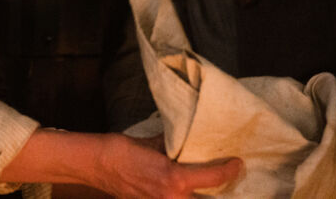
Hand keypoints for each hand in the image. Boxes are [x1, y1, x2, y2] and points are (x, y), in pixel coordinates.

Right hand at [90, 133, 242, 197]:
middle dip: (222, 195)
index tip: (237, 163)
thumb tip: (190, 142)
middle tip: (231, 182)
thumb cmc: (123, 150)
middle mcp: (172, 198)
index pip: (214, 178)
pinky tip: (187, 193)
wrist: (98, 165)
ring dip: (201, 197)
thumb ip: (176, 147)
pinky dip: (184, 198)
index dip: (230, 170)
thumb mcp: (154, 143)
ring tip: (211, 190)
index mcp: (175, 179)